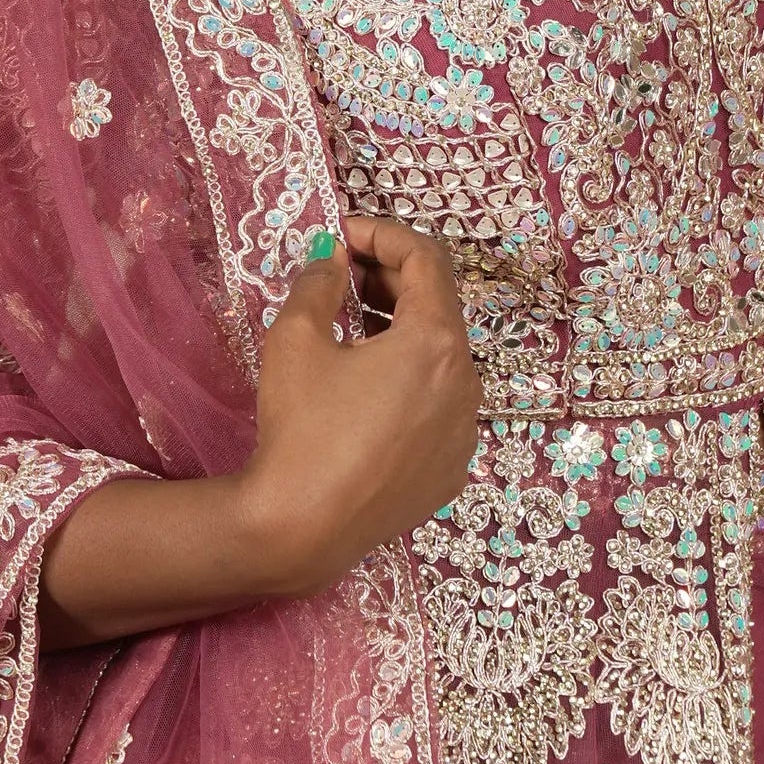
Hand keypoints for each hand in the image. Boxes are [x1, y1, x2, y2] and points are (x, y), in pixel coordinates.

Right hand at [234, 215, 481, 596]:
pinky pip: (438, 405)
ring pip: (440, 358)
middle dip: (389, 280)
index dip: (382, 234)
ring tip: (349, 327)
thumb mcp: (296, 339)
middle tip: (340, 275)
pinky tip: (364, 390)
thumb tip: (332, 260)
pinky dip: (409, 381)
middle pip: (437, 306)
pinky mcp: (450, 469)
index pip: (424, 259)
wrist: (301, 528)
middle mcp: (466, 383)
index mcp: (438, 343)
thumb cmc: (301, 426)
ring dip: (400, 330)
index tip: (341, 234)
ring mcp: (464, 431)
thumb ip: (319, 283)